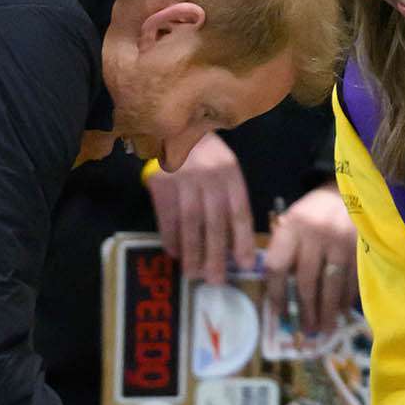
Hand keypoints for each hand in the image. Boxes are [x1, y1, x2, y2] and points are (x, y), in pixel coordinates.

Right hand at [147, 132, 252, 284]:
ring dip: (192, 251)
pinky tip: (175, 253)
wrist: (171, 124)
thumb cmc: (202, 152)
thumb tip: (233, 242)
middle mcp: (209, 176)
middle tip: (216, 280)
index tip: (244, 266)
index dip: (242, 240)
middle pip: (214, 222)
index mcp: (229, 172)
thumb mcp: (223, 167)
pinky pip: (167, 216)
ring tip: (194, 273)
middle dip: (216, 254)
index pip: (239, 211)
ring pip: (190, 222)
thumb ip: (228, 197)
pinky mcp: (161, 181)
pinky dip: (170, 237)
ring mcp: (183, 178)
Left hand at [262, 183, 358, 333]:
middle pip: (306, 281)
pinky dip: (346, 298)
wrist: (348, 190)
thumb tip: (280, 295)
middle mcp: (315, 233)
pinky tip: (341, 310)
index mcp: (292, 227)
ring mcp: (341, 240)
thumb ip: (285, 252)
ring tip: (324, 328)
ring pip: (331, 285)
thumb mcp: (293, 222)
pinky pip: (352, 280)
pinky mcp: (362, 246)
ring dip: (327, 311)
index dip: (276, 294)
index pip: (277, 267)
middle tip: (306, 330)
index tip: (280, 314)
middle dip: (306, 310)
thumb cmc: (314, 212)